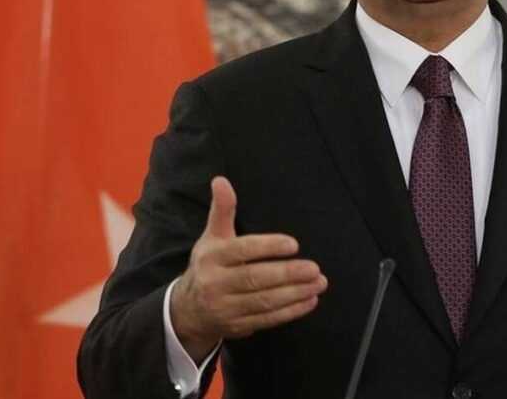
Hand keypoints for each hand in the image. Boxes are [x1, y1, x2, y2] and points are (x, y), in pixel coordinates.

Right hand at [170, 176, 327, 361]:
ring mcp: (226, 308)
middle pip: (255, 279)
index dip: (268, 247)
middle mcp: (216, 283)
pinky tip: (310, 300)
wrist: (187, 310)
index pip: (242, 251)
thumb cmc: (208, 265)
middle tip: (315, 268)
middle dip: (288, 274)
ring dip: (295, 293)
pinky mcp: (238, 326)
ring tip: (319, 283)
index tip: (294, 244)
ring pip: (264, 301)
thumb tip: (221, 180)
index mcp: (212, 257)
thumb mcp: (212, 236)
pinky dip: (291, 312)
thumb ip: (222, 210)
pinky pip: (267, 319)